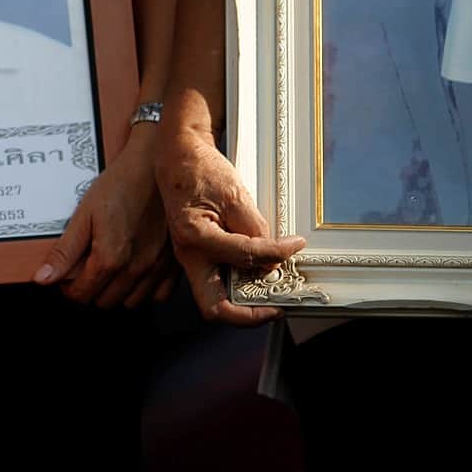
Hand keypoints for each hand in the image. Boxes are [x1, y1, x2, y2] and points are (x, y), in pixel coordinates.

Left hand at [34, 128, 174, 307]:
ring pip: (131, 302)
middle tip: (84, 268)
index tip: (65, 276)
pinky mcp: (175, 263)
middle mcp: (136, 269)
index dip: (68, 288)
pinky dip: (144, 288)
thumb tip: (43, 279)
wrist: (156, 165)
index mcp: (110, 258)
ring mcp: (158, 268)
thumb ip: (64, 251)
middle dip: (90, 289)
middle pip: (104, 301)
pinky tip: (135, 269)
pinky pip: (159, 294)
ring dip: (116, 291)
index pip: (81, 294)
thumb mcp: (84, 213)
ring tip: (109, 266)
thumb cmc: (121, 184)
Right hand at [157, 130, 304, 323]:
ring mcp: (190, 258)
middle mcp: (188, 254)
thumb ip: (255, 229)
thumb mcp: (235, 195)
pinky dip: (239, 284)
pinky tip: (256, 271)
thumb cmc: (200, 170)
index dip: (276, 254)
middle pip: (214, 307)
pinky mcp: (197, 255)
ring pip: (216, 298)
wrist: (178, 157)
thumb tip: (273, 256)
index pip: (245, 257)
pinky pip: (218, 281)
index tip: (294, 246)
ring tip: (271, 290)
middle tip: (275, 307)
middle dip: (248, 314)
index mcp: (195, 236)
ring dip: (244, 301)